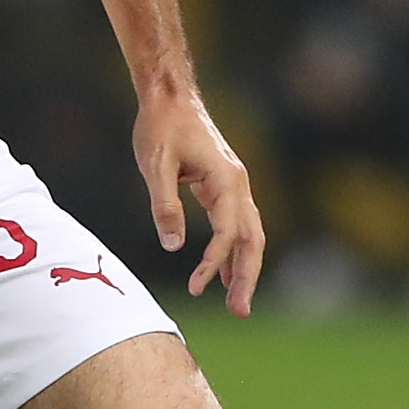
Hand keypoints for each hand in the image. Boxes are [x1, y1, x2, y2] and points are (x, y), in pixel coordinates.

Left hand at [135, 88, 262, 315]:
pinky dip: (234, 252)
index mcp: (225, 178)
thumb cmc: (160, 127)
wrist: (169, 97)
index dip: (213, 263)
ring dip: (244, 269)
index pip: (228, 231)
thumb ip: (165, 205)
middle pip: (253, 239)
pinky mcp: (223, 187)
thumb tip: (174, 247)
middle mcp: (238, 184)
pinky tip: (223, 276)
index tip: (194, 288)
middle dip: (247, 277)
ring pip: (249, 234)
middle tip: (240, 311)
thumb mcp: (155, 165)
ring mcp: (234, 185)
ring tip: (238, 304)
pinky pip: (236, 225)